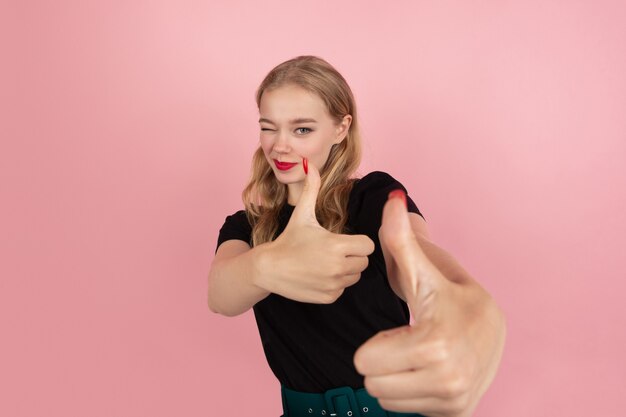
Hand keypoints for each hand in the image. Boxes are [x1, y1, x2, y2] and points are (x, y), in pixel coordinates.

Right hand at [256, 161, 374, 303]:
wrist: (268, 268)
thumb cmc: (289, 239)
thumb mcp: (302, 214)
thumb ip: (312, 188)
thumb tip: (310, 164)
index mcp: (337, 245)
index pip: (367, 245)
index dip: (357, 242)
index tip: (342, 240)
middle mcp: (338, 266)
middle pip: (363, 262)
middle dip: (352, 256)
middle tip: (332, 251)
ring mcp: (333, 284)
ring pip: (354, 277)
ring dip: (345, 271)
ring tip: (325, 263)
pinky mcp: (328, 297)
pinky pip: (343, 290)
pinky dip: (335, 284)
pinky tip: (319, 276)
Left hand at [353, 191, 505, 416]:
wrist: (494, 328)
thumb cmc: (452, 296)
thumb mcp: (425, 270)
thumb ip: (402, 240)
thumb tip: (391, 198)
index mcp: (433, 344)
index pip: (365, 362)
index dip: (373, 343)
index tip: (399, 330)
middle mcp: (447, 379)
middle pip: (372, 383)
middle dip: (381, 361)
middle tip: (404, 342)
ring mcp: (454, 398)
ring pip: (386, 399)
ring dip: (394, 378)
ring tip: (417, 355)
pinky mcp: (458, 411)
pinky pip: (406, 409)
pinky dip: (411, 392)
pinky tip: (429, 370)